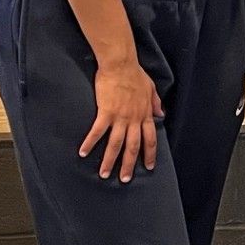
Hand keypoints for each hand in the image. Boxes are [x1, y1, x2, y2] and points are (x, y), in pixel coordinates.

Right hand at [80, 58, 162, 181]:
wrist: (120, 64)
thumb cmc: (135, 74)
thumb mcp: (151, 88)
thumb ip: (155, 103)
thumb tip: (161, 114)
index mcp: (145, 114)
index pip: (150, 139)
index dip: (149, 154)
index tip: (149, 167)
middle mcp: (134, 119)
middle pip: (132, 147)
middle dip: (129, 165)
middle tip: (125, 179)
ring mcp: (120, 117)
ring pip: (115, 144)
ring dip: (109, 160)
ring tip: (104, 174)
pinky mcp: (105, 112)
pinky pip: (97, 131)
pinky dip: (90, 143)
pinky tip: (83, 152)